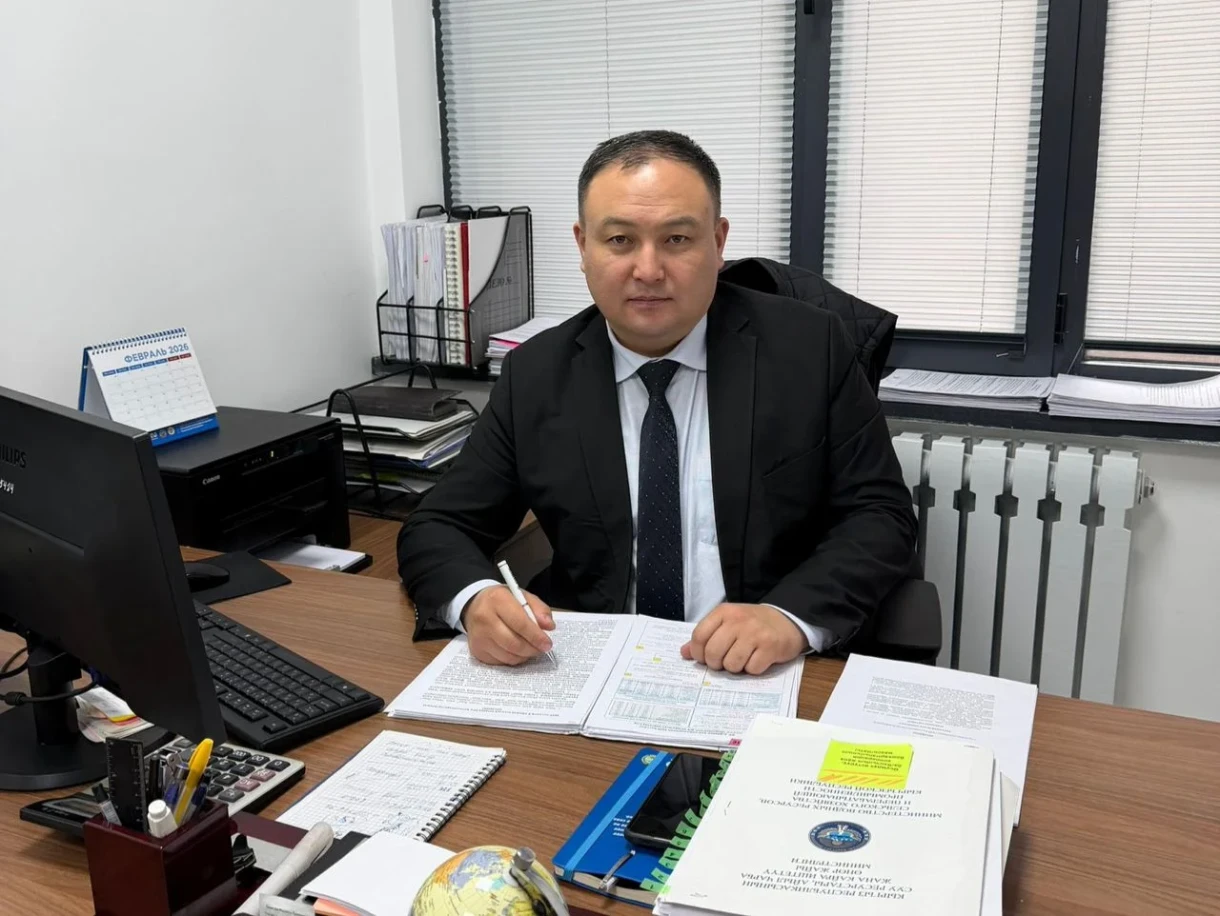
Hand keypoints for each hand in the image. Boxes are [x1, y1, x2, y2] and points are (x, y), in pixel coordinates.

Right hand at [461, 585, 554, 665]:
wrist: (474, 606)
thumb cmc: (503, 601)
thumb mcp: (522, 596)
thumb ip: (539, 609)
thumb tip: (549, 626)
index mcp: (497, 600)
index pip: (520, 623)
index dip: (536, 636)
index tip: (547, 643)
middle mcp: (484, 618)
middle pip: (513, 643)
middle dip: (532, 649)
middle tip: (542, 648)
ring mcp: (478, 637)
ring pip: (508, 656)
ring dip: (524, 655)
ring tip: (531, 648)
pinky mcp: (477, 651)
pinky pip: (501, 662)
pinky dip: (514, 659)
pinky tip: (517, 650)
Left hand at [681, 603, 807, 674]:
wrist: (786, 621)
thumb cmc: (752, 625)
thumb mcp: (727, 623)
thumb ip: (706, 636)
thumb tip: (684, 653)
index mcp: (723, 612)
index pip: (699, 636)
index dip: (698, 653)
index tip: (705, 658)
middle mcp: (738, 620)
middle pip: (713, 653)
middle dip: (716, 664)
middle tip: (725, 662)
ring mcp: (755, 633)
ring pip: (731, 664)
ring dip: (735, 668)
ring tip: (743, 659)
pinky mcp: (770, 647)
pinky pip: (751, 669)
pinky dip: (752, 669)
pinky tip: (757, 659)